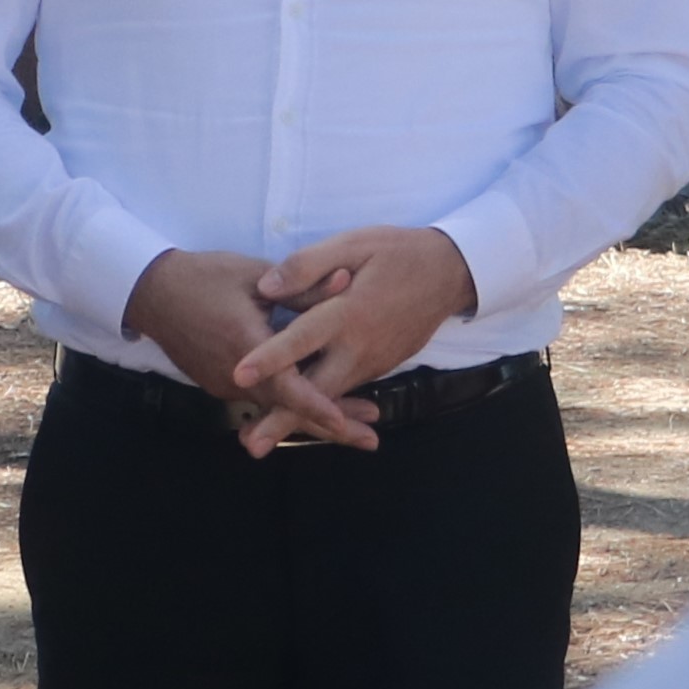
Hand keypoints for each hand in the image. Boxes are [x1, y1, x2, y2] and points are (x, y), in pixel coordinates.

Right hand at [122, 250, 374, 447]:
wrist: (152, 291)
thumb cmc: (205, 276)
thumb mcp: (256, 275)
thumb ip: (303, 287)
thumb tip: (346, 281)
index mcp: (245, 345)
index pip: (287, 387)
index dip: (318, 408)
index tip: (348, 425)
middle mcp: (234, 376)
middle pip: (288, 409)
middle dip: (331, 425)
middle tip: (371, 440)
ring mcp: (225, 385)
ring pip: (276, 407)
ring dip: (313, 413)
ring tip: (356, 423)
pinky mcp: (220, 384)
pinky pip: (261, 399)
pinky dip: (289, 403)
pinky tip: (317, 402)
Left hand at [237, 226, 480, 451]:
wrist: (448, 274)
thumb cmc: (396, 253)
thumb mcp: (353, 244)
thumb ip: (308, 265)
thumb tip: (266, 287)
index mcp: (349, 313)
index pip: (302, 338)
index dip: (270, 358)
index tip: (239, 374)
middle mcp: (360, 348)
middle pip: (316, 391)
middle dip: (282, 419)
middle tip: (249, 445)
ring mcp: (371, 364)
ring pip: (329, 398)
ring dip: (296, 420)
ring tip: (258, 440)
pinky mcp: (378, 370)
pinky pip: (342, 391)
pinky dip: (318, 409)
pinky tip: (290, 420)